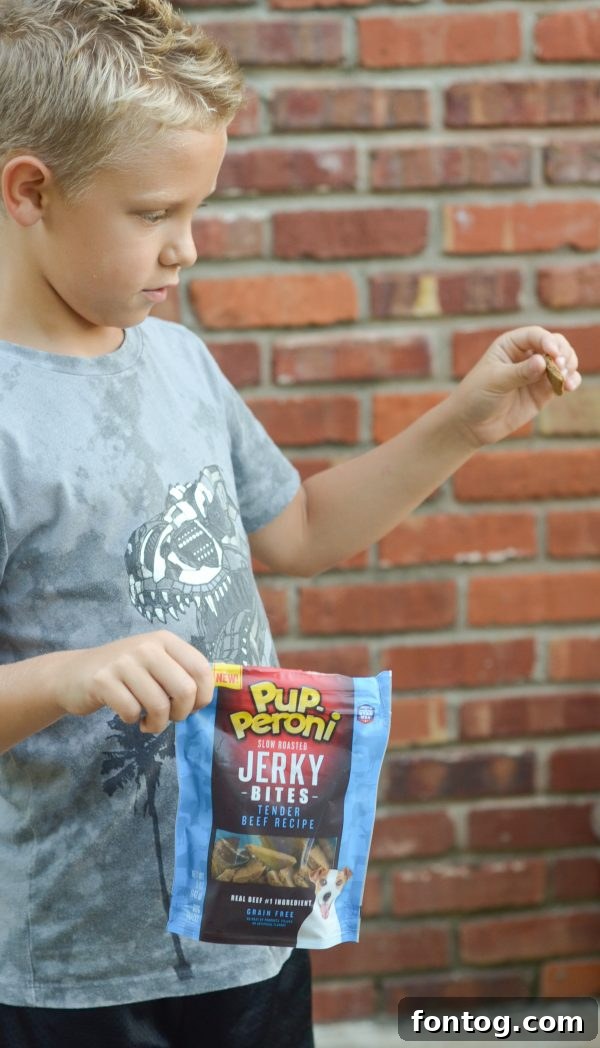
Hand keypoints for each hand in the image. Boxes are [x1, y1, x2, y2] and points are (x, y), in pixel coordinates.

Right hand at [58, 630, 213, 732]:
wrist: (73, 674)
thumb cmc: (123, 673)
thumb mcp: (155, 663)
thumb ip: (180, 674)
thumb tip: (202, 700)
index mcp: (165, 640)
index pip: (201, 669)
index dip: (203, 696)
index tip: (192, 707)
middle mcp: (147, 646)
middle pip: (184, 690)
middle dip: (181, 714)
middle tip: (169, 718)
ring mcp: (124, 662)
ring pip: (159, 705)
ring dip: (157, 724)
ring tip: (148, 722)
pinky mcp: (103, 680)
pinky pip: (131, 712)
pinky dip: (132, 721)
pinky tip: (127, 715)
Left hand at [448, 326, 581, 448]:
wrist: (470, 425)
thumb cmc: (476, 396)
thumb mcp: (495, 381)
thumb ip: (520, 372)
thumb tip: (542, 362)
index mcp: (510, 344)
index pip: (536, 335)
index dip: (548, 341)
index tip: (553, 355)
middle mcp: (526, 355)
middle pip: (555, 344)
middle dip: (562, 353)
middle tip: (561, 366)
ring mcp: (537, 373)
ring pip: (563, 361)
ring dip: (570, 366)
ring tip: (565, 380)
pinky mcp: (543, 391)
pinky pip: (563, 381)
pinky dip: (571, 381)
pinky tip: (569, 386)